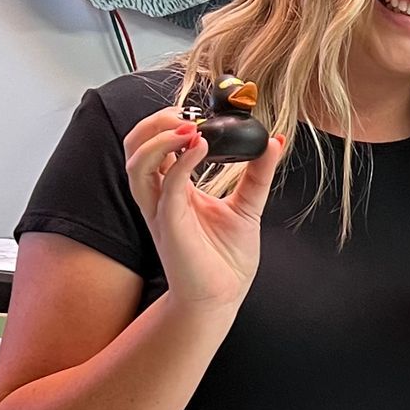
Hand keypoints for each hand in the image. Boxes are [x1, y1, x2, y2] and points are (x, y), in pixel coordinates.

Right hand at [123, 109, 285, 315]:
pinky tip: (201, 147)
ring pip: (137, 163)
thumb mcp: (247, 206)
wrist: (223, 297)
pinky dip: (181, 162)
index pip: (156, 145)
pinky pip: (167, 186)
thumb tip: (275, 141)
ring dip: (159, 138)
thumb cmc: (226, 258)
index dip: (168, 123)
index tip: (199, 112)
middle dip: (153, 123)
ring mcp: (160, 211)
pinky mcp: (170, 225)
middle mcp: (159, 197)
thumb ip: (258, 172)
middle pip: (134, 147)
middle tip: (187, 115)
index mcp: (172, 189)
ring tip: (189, 127)